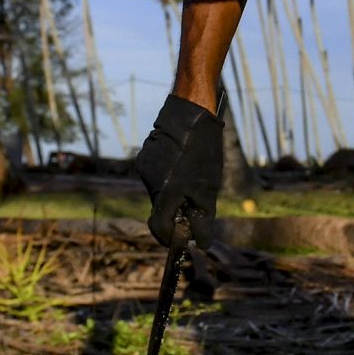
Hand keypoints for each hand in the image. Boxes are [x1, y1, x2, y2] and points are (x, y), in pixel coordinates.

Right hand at [133, 95, 220, 247]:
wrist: (191, 111)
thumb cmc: (204, 150)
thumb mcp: (209, 188)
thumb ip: (203, 218)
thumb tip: (202, 243)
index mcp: (166, 192)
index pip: (159, 228)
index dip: (171, 238)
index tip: (184, 239)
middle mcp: (150, 182)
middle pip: (160, 209)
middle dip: (176, 213)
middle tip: (196, 204)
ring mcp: (145, 167)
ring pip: (159, 192)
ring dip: (173, 193)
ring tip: (192, 176)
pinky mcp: (144, 156)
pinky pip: (156, 176)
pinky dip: (168, 178)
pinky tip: (183, 164)